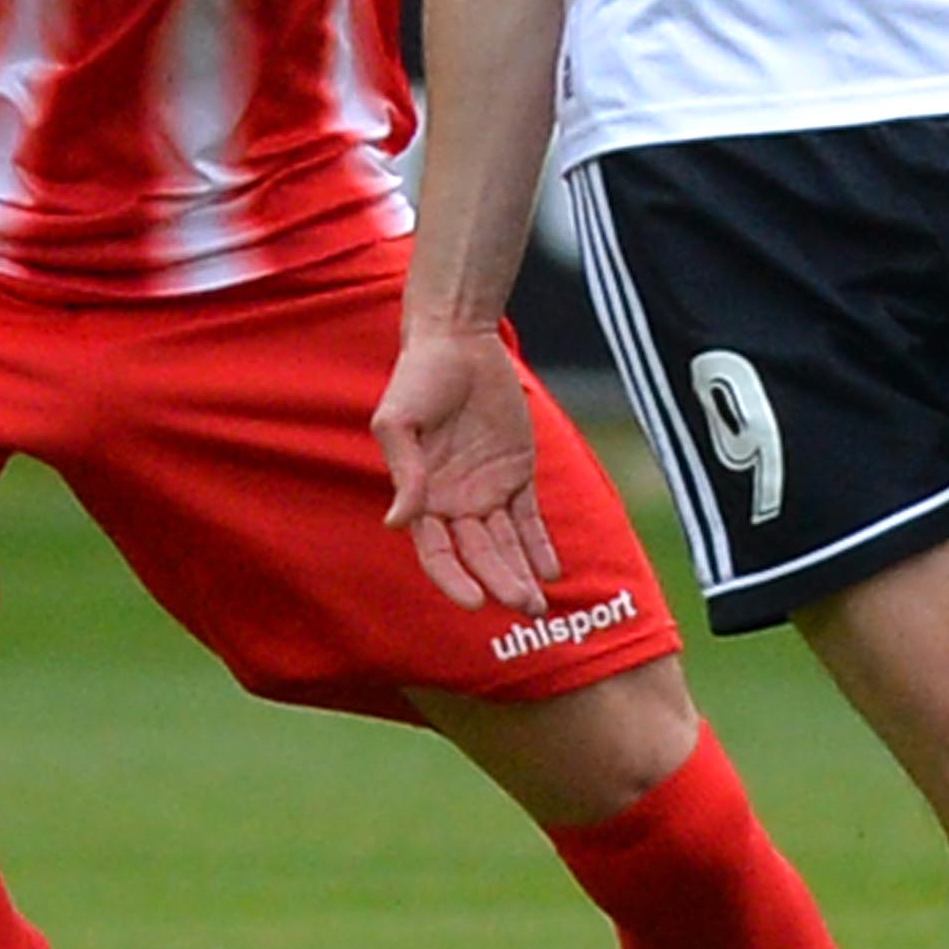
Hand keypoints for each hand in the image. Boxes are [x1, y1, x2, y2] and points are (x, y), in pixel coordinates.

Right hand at [372, 327, 561, 613]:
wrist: (457, 341)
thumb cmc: (417, 378)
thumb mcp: (398, 421)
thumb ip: (404, 471)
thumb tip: (396, 523)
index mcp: (422, 498)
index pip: (437, 553)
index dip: (454, 580)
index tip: (475, 602)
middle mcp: (453, 503)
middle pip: (479, 555)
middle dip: (500, 583)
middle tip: (524, 608)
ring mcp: (487, 490)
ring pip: (506, 544)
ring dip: (521, 574)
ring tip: (538, 604)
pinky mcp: (516, 473)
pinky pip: (530, 517)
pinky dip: (540, 545)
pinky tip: (552, 570)